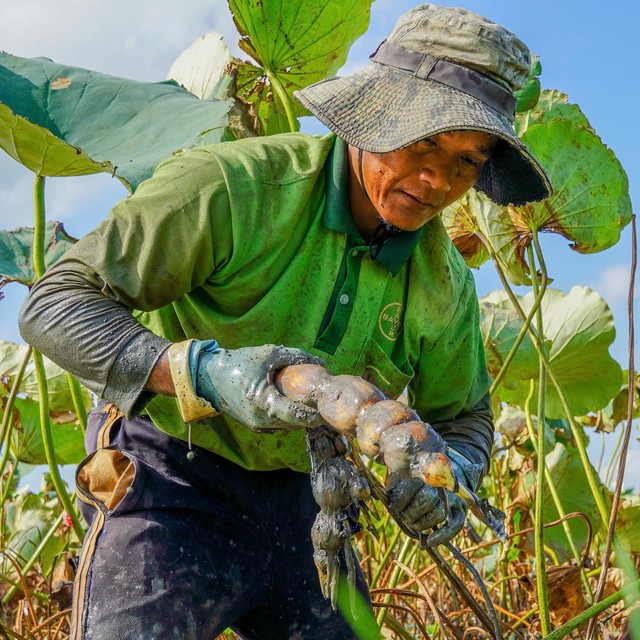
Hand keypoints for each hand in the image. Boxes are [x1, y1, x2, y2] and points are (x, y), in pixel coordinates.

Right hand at [190, 342, 323, 431]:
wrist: (209, 376)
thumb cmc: (239, 362)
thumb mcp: (268, 354)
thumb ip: (296, 357)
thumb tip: (320, 363)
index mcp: (264, 402)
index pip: (298, 415)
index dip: (315, 413)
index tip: (329, 405)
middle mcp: (261, 419)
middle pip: (296, 424)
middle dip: (312, 416)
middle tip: (327, 404)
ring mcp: (257, 426)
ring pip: (288, 426)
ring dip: (301, 417)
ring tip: (314, 403)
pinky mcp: (255, 426)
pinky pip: (278, 425)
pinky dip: (289, 418)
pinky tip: (296, 405)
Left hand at [386, 449, 482, 545]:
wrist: (431, 477)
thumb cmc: (408, 481)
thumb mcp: (399, 479)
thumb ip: (395, 488)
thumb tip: (389, 505)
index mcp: (424, 469)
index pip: (412, 486)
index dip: (400, 500)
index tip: (393, 508)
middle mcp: (441, 481)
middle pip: (426, 500)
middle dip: (411, 513)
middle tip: (404, 517)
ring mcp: (452, 495)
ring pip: (438, 513)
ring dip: (422, 524)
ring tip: (413, 525)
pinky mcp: (459, 509)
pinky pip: (455, 525)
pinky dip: (443, 535)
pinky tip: (430, 541)